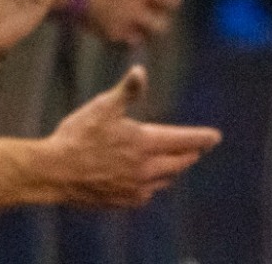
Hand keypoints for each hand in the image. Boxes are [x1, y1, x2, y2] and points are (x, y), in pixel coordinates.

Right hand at [31, 66, 220, 208]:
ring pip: (166, 178)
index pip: (183, 140)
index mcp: (144, 143)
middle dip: (190, 153)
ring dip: (173, 169)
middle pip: (180, 162)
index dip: (202, 137)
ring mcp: (137, 187)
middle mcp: (147, 168)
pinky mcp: (125, 201)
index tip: (216, 136)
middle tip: (196, 148)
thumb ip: (126, 91)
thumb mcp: (101, 107)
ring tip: (174, 162)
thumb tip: (141, 71)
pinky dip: (153, 183)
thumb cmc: (78, 136)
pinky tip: (146, 179)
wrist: (55, 172)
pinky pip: (148, 192)